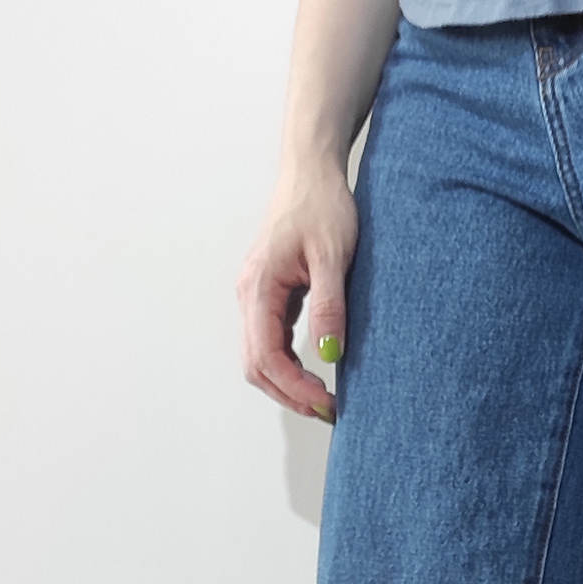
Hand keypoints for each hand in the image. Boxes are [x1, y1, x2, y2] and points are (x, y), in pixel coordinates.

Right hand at [237, 166, 359, 418]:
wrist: (311, 171)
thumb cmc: (323, 206)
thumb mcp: (333, 256)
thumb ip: (329, 306)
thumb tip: (329, 356)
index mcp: (259, 287)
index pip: (266, 356)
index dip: (294, 388)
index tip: (326, 404)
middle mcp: (249, 295)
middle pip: (256, 366)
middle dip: (289, 395)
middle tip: (328, 412)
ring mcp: (255, 296)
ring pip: (259, 357)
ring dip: (287, 384)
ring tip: (323, 400)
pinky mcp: (268, 295)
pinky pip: (269, 341)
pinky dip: (287, 365)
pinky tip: (315, 373)